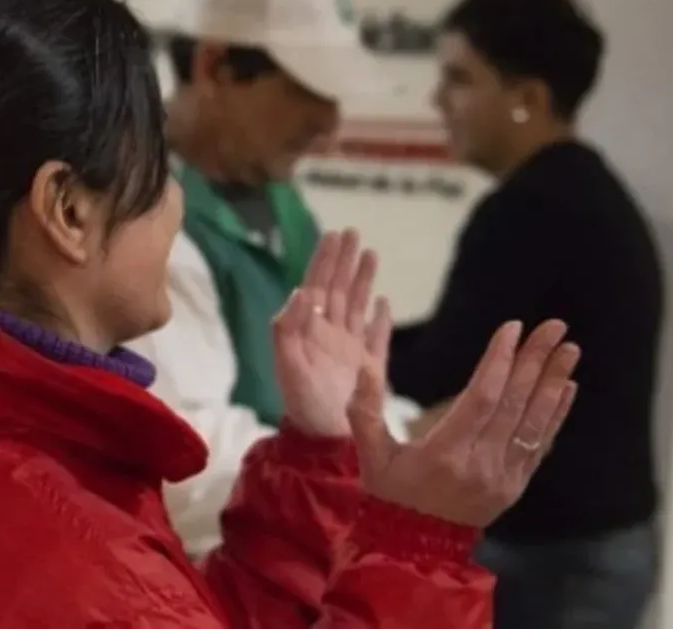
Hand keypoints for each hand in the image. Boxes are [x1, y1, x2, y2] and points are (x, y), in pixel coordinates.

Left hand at [274, 230, 391, 437]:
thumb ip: (288, 327)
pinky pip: (377, 337)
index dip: (324, 260)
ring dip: (363, 280)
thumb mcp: (287, 364)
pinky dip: (381, 319)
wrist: (326, 438)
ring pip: (357, 305)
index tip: (334, 235)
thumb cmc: (302, 403)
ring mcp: (350, 349)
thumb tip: (302, 291)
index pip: (316, 286)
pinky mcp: (370, 367)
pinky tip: (385, 302)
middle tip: (353, 232)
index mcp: (309, 330)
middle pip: (338, 289)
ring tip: (371, 253)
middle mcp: (329, 334)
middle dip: (344, 260)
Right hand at [348, 320, 579, 527]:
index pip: (479, 398)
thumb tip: (363, 365)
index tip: (512, 328)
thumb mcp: (370, 454)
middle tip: (554, 326)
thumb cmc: (390, 493)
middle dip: (536, 361)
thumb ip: (364, 410)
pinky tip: (567, 388)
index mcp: (444, 453)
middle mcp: (480, 464)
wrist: (414, 547)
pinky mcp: (514, 485)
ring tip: (570, 349)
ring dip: (554, 382)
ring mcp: (502, 476)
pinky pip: (539, 445)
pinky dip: (555, 415)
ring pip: (533, 423)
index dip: (498, 362)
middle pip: (513, 404)